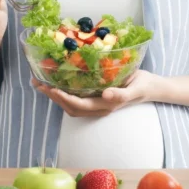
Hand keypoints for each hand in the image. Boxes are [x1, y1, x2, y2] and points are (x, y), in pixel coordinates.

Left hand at [32, 70, 163, 116]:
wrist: (151, 87)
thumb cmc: (143, 85)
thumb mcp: (136, 88)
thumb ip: (122, 94)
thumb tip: (105, 95)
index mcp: (106, 105)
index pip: (80, 105)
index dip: (64, 98)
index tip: (52, 88)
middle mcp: (98, 107)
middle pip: (70, 107)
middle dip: (53, 97)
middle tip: (38, 83)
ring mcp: (96, 103)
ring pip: (70, 104)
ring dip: (55, 96)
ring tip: (40, 83)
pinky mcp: (95, 96)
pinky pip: (75, 98)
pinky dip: (63, 92)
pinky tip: (55, 81)